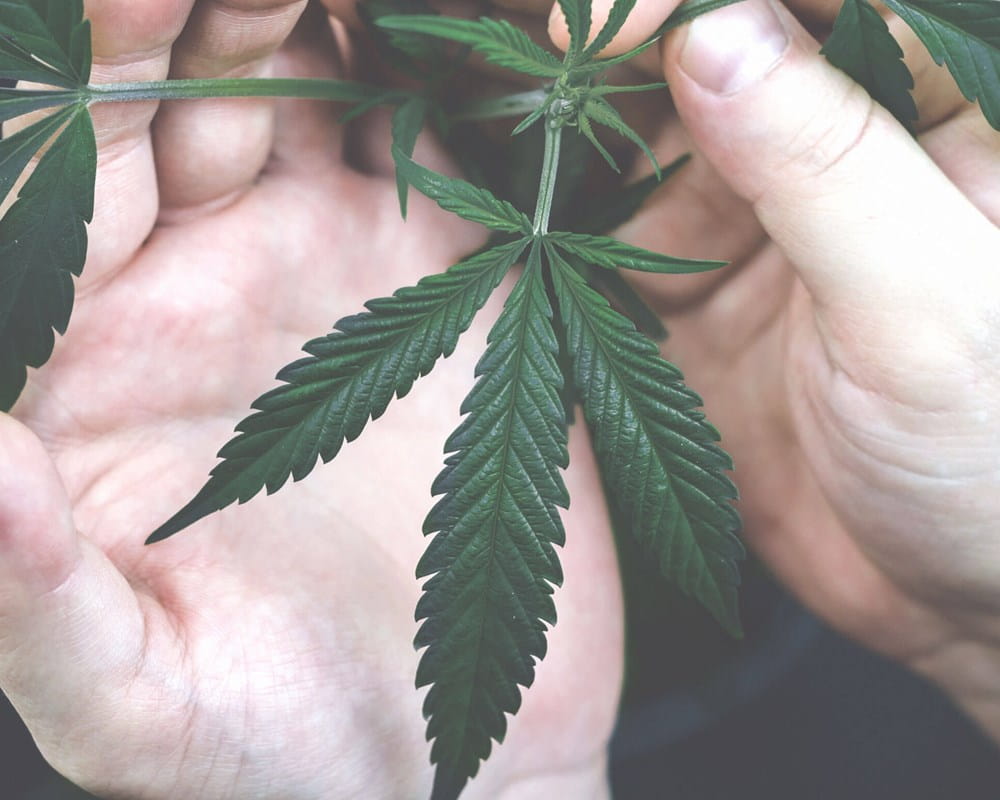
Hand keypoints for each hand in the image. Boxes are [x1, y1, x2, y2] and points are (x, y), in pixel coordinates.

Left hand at [0, 2, 621, 797]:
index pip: (27, 195)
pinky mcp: (429, 268)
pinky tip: (432, 35)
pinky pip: (409, 131)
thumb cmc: (285, 749)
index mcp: (78, 374)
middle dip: (165, 23)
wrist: (464, 753)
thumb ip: (29, 595)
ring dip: (288, 22)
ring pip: (277, 88)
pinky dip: (412, 67)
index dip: (52, 97)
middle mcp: (182, 292)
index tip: (108, 13)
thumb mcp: (144, 701)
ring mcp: (314, 263)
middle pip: (143, 103)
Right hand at [558, 0, 999, 738]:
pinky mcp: (700, 297)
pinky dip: (575, 231)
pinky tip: (534, 225)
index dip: (718, 0)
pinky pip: (622, 241)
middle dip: (633, 52)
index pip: (831, 8)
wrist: (957, 601)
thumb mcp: (925, 307)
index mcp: (946, 122)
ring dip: (589, 138)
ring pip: (660, 142)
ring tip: (523, 141)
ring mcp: (764, 227)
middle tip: (541, 62)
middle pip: (730, 58)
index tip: (614, 16)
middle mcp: (847, 157)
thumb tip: (714, 35)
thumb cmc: (996, 459)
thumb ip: (824, 165)